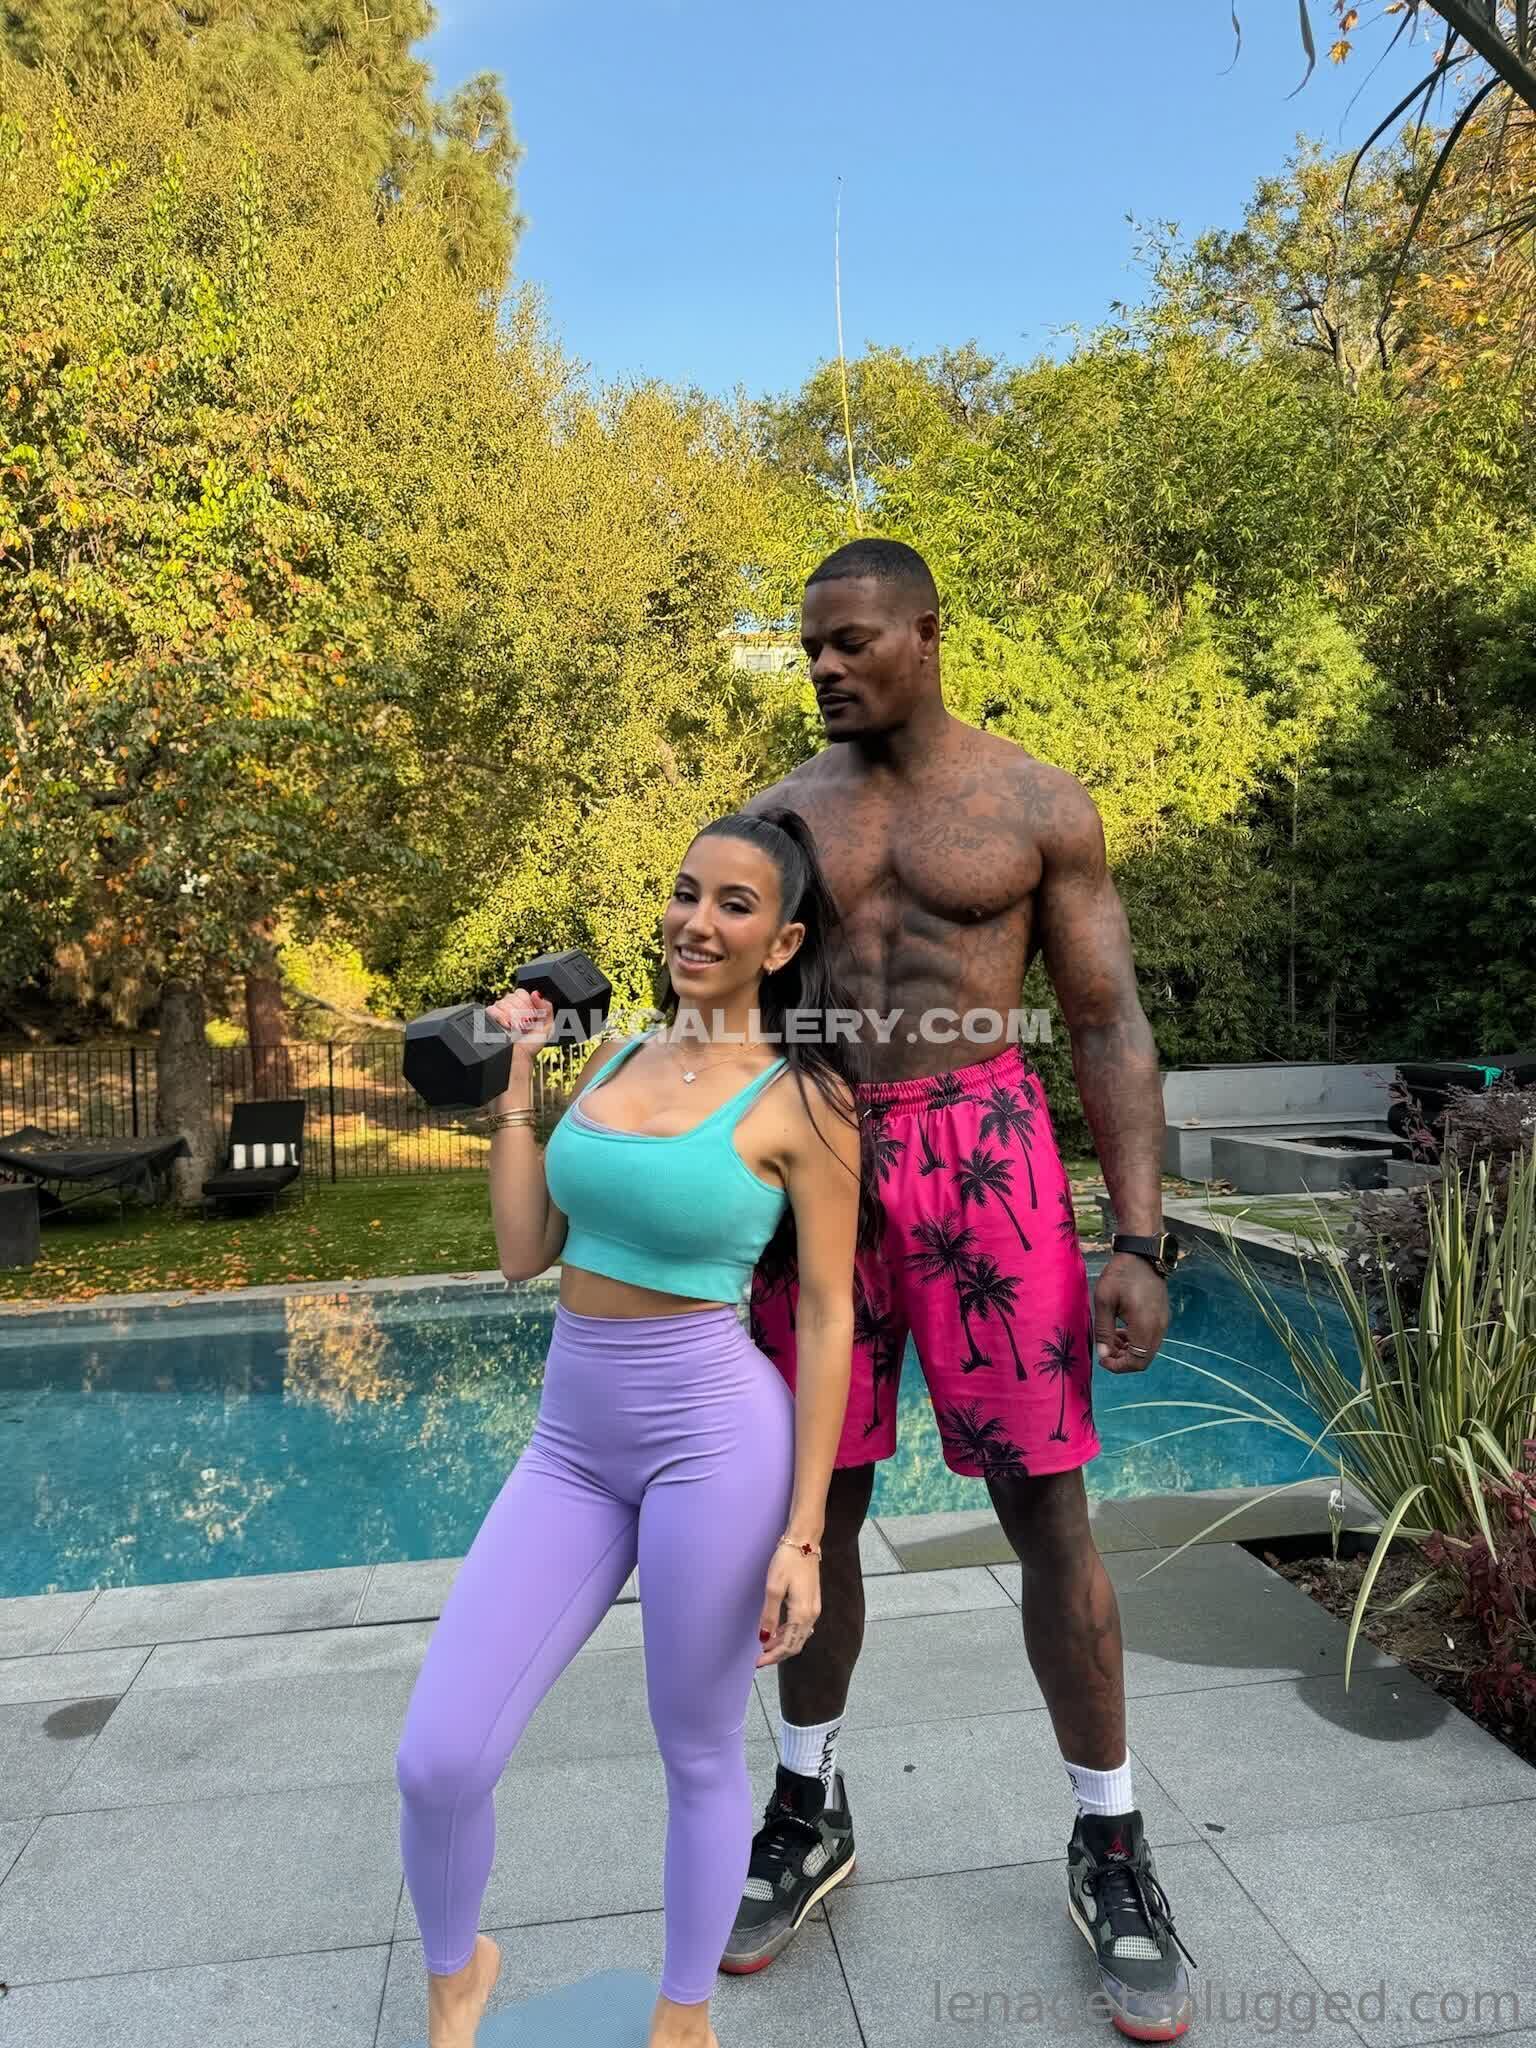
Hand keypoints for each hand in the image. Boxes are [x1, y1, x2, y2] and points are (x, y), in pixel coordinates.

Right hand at [486, 988, 554, 1058]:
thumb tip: (536, 993)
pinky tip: (507, 1026)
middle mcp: (509, 1007)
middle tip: (526, 1024)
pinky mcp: (488, 1019)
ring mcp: (498, 1013)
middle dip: (521, 1011)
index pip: (521, 993)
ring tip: (517, 1028)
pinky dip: (501, 1017)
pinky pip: (492, 1009)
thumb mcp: (547, 1025)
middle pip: (511, 996)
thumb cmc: (531, 1044)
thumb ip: (546, 1007)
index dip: (527, 1003)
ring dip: (513, 1016)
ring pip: (502, 1002)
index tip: (532, 1016)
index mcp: (523, 1006)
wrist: (519, 1057)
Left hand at [755, 1546, 820, 1667]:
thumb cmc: (787, 1561)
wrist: (804, 1542)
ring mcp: (814, 1608)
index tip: (757, 1663)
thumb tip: (764, 1639)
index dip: (773, 1657)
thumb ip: (769, 1615)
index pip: (788, 1645)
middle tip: (759, 1657)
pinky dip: (789, 1634)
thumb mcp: (773, 1587)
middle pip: (796, 1644)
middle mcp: (811, 1615)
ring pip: (799, 1636)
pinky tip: (777, 1631)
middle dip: (778, 1653)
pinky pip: (801, 1626)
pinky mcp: (812, 1602)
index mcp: (802, 1614)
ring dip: (783, 1644)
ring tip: (765, 1645)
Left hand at [1093, 1252, 1168, 1373]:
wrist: (1141, 1255)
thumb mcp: (1104, 1301)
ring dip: (1129, 1350)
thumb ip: (1104, 1331)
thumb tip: (1103, 1355)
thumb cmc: (1120, 1275)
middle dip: (1122, 1359)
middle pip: (1143, 1359)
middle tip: (1105, 1349)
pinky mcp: (1162, 1317)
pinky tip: (1121, 1330)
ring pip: (1147, 1350)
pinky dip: (1136, 1341)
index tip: (1102, 1359)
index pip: (1137, 1362)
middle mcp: (1158, 1328)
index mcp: (1145, 1326)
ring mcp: (1163, 1323)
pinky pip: (1151, 1339)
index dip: (1118, 1367)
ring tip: (1111, 1337)